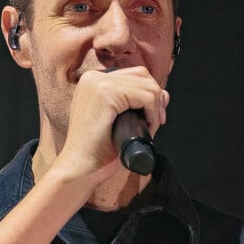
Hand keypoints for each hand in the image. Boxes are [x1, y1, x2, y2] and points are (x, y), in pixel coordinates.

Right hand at [56, 66, 168, 182]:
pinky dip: (152, 113)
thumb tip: (164, 93)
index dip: (150, 94)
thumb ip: (135, 104)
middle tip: (156, 122)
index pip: (134, 75)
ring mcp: (98, 83)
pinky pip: (145, 97)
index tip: (153, 117)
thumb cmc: (96, 151)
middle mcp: (93, 77)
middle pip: (142, 75)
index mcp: (92, 81)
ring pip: (146, 86)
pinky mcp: (106, 94)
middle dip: (156, 98)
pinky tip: (147, 128)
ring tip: (150, 128)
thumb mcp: (117, 121)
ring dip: (155, 108)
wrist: (79, 168)